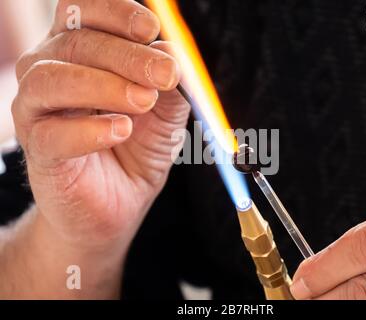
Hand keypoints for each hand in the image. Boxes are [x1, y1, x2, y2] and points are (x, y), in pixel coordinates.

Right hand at [12, 0, 188, 249]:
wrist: (119, 204)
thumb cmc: (138, 150)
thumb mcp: (166, 112)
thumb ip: (170, 83)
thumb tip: (172, 53)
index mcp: (80, 53)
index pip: (83, 11)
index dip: (116, 12)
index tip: (151, 29)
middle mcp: (51, 72)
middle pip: (77, 42)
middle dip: (128, 55)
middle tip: (166, 74)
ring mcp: (37, 111)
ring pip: (53, 78)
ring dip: (105, 85)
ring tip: (144, 102)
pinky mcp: (38, 150)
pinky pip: (51, 132)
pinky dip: (90, 129)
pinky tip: (121, 130)